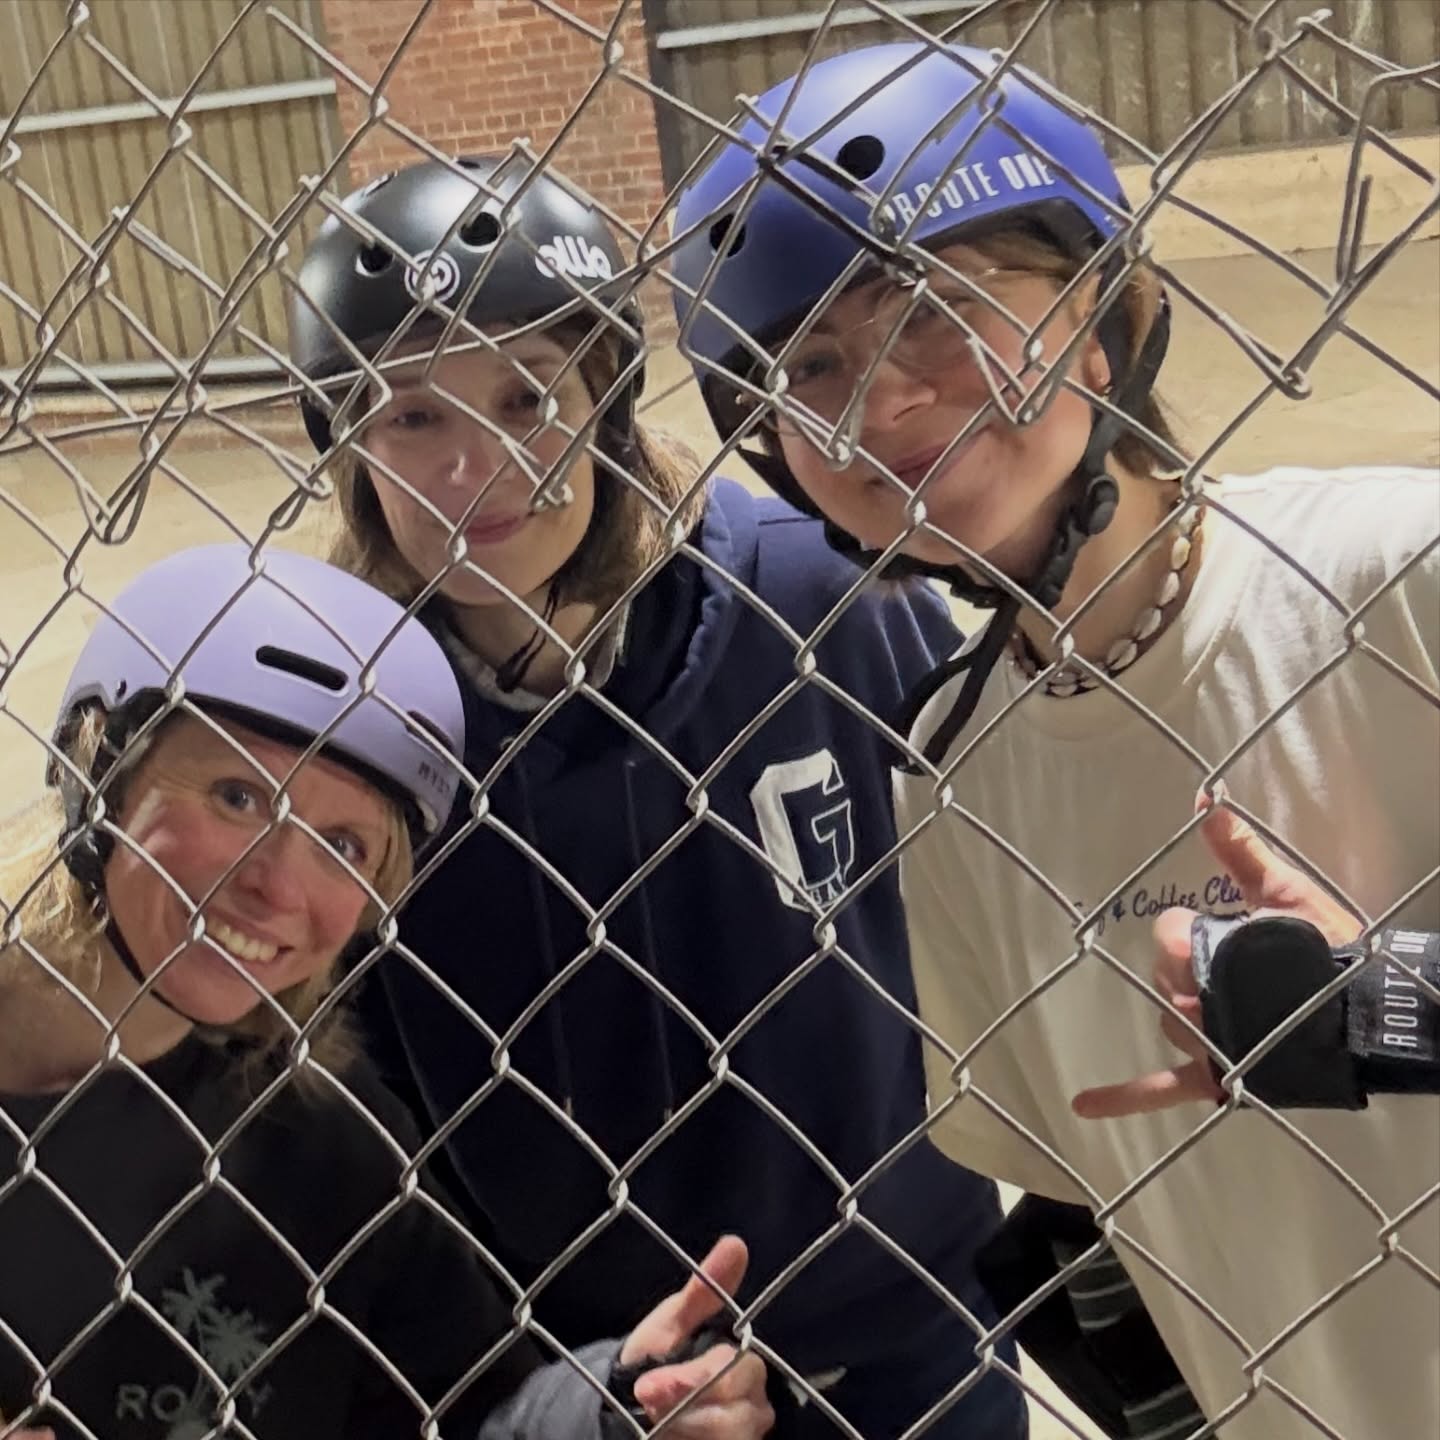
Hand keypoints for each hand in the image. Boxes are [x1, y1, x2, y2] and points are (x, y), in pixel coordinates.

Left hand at [618, 1235, 774, 1436]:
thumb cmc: (656, 1355)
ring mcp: (743, 1434)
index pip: (737, 1370)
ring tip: (652, 1422)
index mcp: (745, 1361)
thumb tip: (735, 1243)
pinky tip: (667, 1439)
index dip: (694, 1379)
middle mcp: (754, 1402)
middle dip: (686, 1406)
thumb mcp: (673, 1321)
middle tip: (646, 1402)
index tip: (648, 1385)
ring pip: (730, 1437)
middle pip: (738, 1412)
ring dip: (685, 1431)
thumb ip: (704, 1290)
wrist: (626, 1403)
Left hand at [1072, 798, 1359, 1118]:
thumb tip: (1205, 802)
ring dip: (1186, 1013)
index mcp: (1200, 953)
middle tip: (1242, 969)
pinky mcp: (1216, 1078)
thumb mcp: (1283, 892)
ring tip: (1227, 1004)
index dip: (1195, 931)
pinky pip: (1166, 1091)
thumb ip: (1239, 852)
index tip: (1233, 933)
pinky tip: (1083, 1104)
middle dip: (1193, 969)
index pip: (1168, 933)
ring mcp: (1203, 1042)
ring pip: (1169, 1022)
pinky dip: (1124, 1098)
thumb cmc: (1325, 951)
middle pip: (1164, 976)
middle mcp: (1192, 1000)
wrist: (1367, 1015)